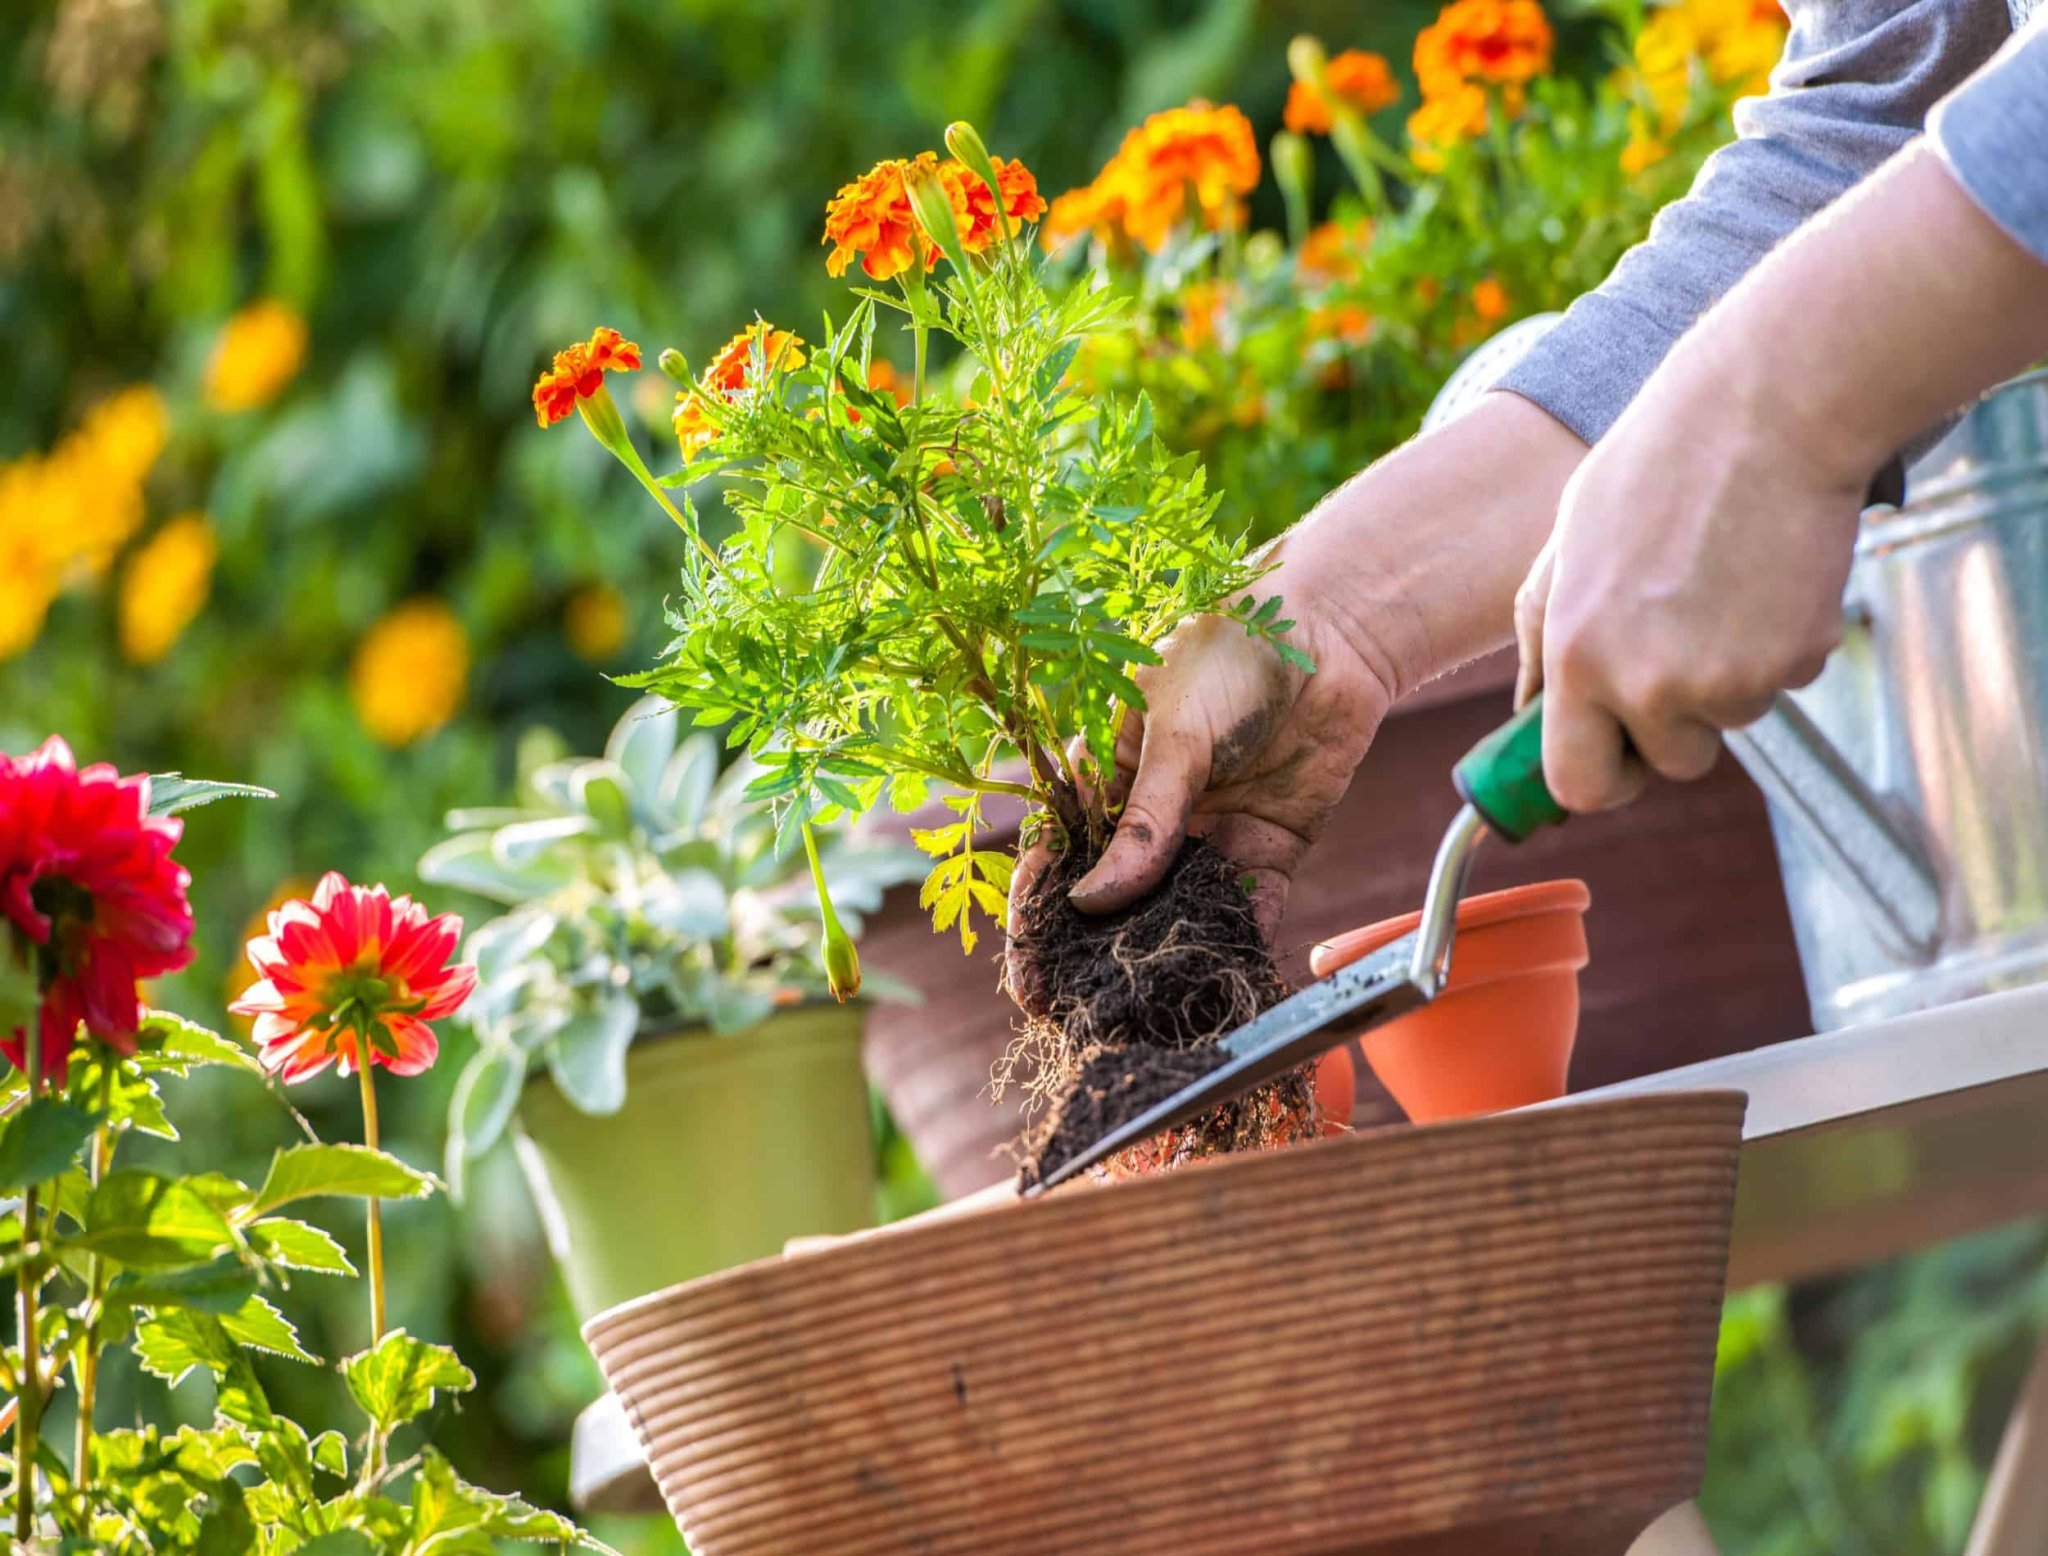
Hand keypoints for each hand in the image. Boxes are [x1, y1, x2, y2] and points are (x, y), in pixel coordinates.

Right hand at [1004, 391, 1586, 994]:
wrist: (1332, 632)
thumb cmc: (1230, 654)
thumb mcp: (1173, 732)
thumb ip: (1144, 820)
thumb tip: (1090, 902)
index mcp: (1107, 776)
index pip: (1059, 858)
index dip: (1039, 921)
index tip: (1031, 981)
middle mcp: (1152, 816)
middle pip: (1113, 902)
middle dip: (1095, 960)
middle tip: (1082, 1021)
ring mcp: (1208, 836)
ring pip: (1176, 914)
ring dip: (1164, 962)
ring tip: (1148, 1021)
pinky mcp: (1268, 850)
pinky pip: (1248, 911)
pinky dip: (1239, 948)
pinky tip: (1224, 989)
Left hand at [1519, 145, 2047, 811]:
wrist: (1765, 413)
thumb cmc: (1654, 472)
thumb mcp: (1564, 553)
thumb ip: (1543, 645)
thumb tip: (1530, 718)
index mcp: (1578, 659)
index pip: (1578, 786)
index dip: (1600, 779)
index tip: (1615, 761)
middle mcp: (1648, 684)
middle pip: (1668, 764)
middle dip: (1674, 727)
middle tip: (1680, 642)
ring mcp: (1729, 680)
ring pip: (1729, 721)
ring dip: (1727, 675)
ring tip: (1718, 585)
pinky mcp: (1796, 660)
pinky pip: (1782, 683)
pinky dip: (1777, 646)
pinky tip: (1763, 577)